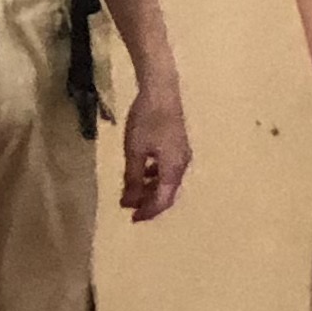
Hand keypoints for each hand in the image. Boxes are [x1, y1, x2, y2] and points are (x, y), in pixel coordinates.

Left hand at [120, 80, 191, 220]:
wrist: (161, 91)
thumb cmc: (146, 121)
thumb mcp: (134, 152)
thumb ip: (133, 178)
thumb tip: (129, 202)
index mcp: (173, 169)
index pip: (162, 200)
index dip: (147, 212)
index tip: (131, 219)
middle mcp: (182, 165)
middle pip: (167, 193)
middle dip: (149, 203)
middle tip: (131, 209)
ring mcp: (182, 155)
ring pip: (168, 181)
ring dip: (151, 190)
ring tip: (133, 192)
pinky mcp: (178, 146)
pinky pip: (168, 170)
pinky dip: (155, 177)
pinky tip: (142, 172)